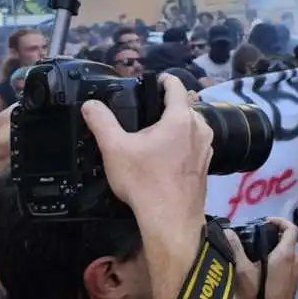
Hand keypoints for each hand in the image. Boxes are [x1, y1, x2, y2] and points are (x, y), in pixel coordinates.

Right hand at [82, 74, 212, 228]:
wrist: (171, 218)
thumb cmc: (145, 182)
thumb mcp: (115, 149)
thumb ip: (101, 122)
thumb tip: (90, 105)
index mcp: (181, 118)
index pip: (176, 86)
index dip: (163, 80)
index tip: (152, 81)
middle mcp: (200, 128)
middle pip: (184, 105)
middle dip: (166, 105)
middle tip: (145, 111)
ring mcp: (206, 147)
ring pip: (191, 125)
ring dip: (175, 125)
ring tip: (152, 134)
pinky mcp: (206, 164)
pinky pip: (194, 144)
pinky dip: (182, 142)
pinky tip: (165, 155)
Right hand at [224, 218, 297, 298]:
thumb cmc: (257, 295)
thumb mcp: (242, 271)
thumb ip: (235, 248)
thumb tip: (227, 231)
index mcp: (286, 254)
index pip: (291, 228)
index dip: (280, 221)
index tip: (265, 222)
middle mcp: (296, 260)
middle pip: (289, 241)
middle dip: (274, 237)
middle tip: (255, 239)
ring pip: (289, 254)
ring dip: (276, 251)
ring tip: (256, 255)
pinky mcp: (296, 283)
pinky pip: (289, 265)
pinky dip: (279, 262)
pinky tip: (263, 271)